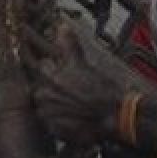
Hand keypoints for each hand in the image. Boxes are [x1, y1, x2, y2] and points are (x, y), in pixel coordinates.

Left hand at [30, 19, 141, 146]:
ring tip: (72, 106)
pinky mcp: (55, 130)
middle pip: (40, 89)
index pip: (41, 68)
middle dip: (51, 89)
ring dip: (54, 105)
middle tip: (69, 92)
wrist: (116, 115)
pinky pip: (50, 124)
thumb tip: (61, 27)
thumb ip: (69, 44)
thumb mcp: (83, 63)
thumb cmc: (102, 89)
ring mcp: (49, 114)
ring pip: (44, 107)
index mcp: (49, 76)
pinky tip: (72, 118)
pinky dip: (59, 121)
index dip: (52, 70)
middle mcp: (45, 95)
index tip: (61, 73)